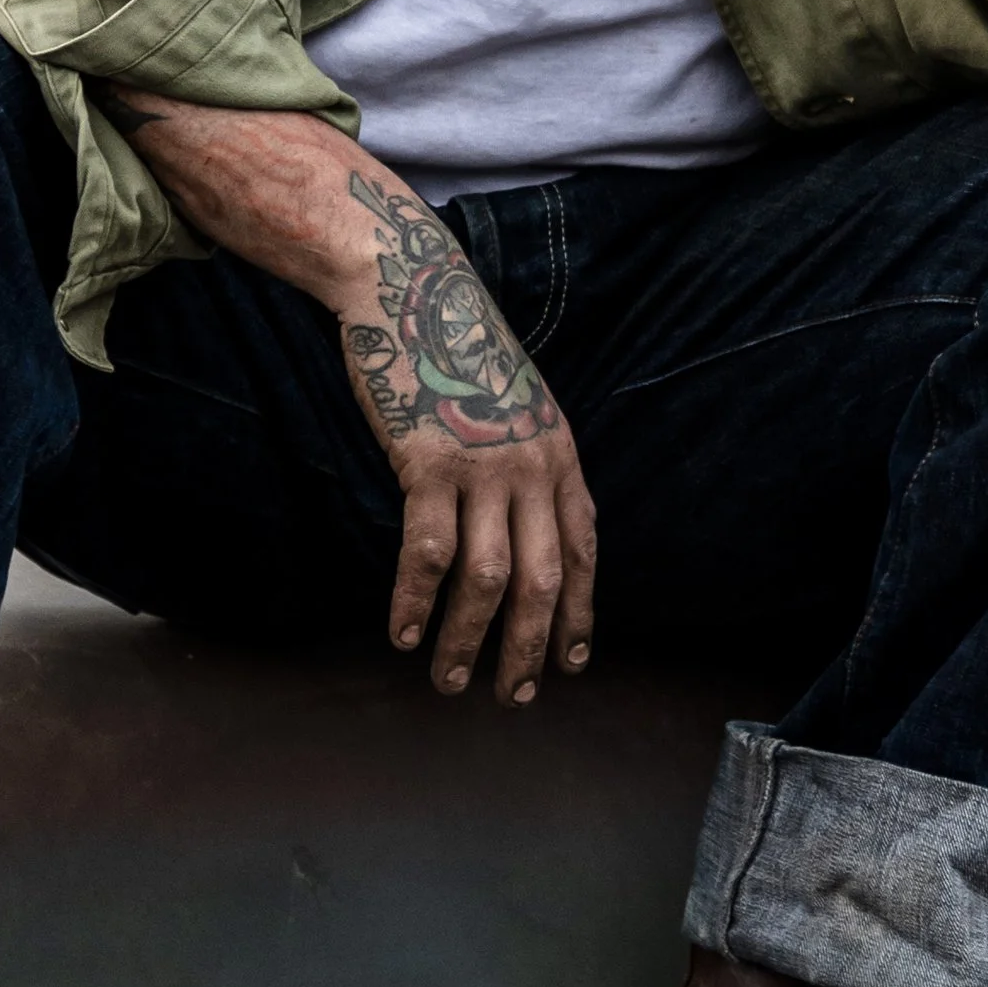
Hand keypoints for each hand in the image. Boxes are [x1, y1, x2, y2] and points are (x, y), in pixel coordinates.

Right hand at [335, 174, 596, 704]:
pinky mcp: (429, 464)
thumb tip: (526, 526)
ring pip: (488, 579)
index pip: (583, 552)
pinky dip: (416, 603)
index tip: (571, 664)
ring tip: (451, 681)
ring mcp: (483, 466)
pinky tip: (404, 635)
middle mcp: (533, 466)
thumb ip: (528, 463)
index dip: (581, 616)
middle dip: (529, 648)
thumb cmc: (455, 351)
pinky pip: (428, 553)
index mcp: (560, 455)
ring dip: (470, 641)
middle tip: (514, 697)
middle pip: (543, 582)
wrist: (411, 290)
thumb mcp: (516, 405)